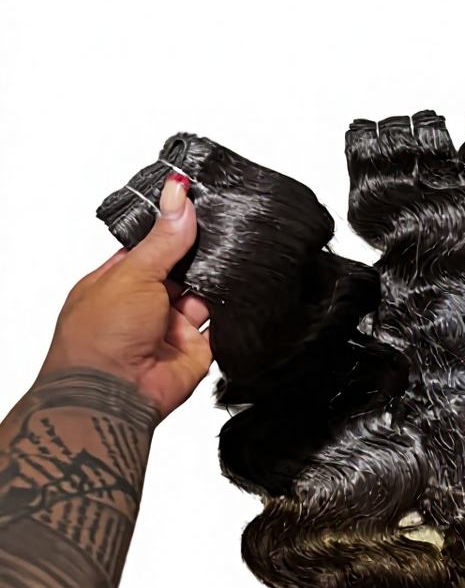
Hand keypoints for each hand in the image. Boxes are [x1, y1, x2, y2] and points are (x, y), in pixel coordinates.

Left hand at [40, 174, 212, 419]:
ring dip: (216, 284)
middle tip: (225, 231)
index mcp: (120, 280)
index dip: (175, 227)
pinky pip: (222, 328)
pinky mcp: (196, 351)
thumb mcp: (133, 272)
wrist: (113, 393)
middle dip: (202, 256)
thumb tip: (178, 193)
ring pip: (206, 296)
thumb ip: (165, 237)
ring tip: (235, 261)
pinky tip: (240, 295)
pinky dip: (231, 315)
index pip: (154, 246)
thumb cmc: (100, 336)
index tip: (198, 204)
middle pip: (184, 270)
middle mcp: (147, 303)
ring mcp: (172, 327)